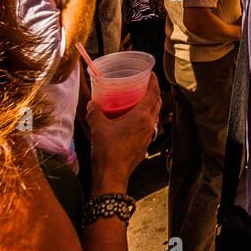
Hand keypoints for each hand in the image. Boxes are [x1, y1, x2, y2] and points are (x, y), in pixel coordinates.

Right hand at [87, 75, 160, 191]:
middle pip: (157, 104)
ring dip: (151, 107)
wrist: (112, 175)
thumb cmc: (107, 151)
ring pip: (154, 116)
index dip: (154, 82)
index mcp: (141, 117)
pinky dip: (145, 119)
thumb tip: (92, 103)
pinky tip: (134, 121)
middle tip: (145, 85)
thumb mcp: (98, 126)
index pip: (153, 94)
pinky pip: (149, 127)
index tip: (152, 74)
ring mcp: (148, 136)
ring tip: (140, 101)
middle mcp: (149, 125)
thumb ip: (95, 111)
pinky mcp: (144, 146)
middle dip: (154, 92)